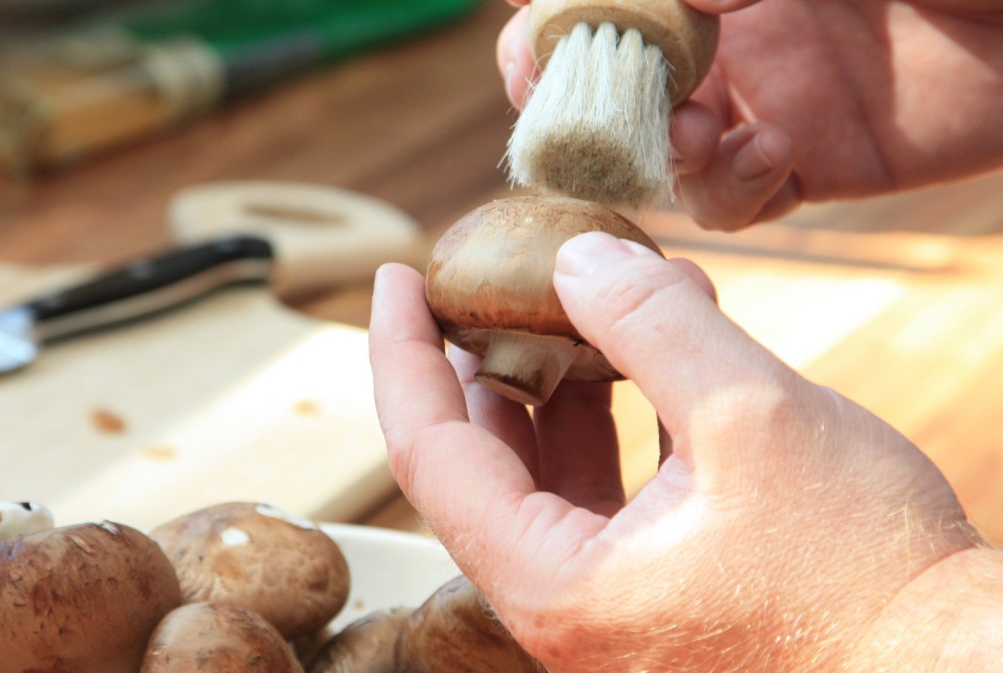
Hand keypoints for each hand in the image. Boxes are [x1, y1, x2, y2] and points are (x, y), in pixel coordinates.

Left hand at [369, 233, 996, 671]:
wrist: (953, 669)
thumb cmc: (866, 573)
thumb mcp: (755, 419)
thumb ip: (653, 327)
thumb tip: (576, 259)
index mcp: (555, 585)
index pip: (430, 454)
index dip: (403, 356)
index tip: (397, 279)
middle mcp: (563, 604)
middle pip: (475, 463)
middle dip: (475, 359)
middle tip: (480, 279)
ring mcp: (606, 600)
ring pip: (537, 474)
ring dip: (546, 382)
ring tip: (562, 303)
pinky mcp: (653, 587)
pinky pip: (596, 491)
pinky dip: (604, 417)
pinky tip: (632, 359)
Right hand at [496, 0, 1002, 229]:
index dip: (553, 19)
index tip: (535, 37)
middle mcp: (728, 33)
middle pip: (611, 78)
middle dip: (578, 96)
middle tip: (571, 108)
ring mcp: (763, 102)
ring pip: (659, 148)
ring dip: (655, 149)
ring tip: (696, 134)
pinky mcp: (808, 167)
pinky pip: (734, 202)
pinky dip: (729, 192)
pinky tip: (767, 157)